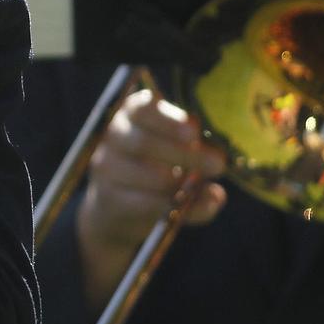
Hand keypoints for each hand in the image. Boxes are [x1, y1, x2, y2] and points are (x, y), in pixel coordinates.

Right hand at [75, 89, 227, 310]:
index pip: (142, 107)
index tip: (195, 128)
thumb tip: (217, 193)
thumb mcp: (179, 165)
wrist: (113, 216)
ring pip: (139, 175)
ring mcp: (106, 172)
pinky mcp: (109, 203)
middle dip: (181, 154)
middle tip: (216, 164)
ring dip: (175, 183)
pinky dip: (168, 209)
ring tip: (203, 189)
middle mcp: (111, 141)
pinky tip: (189, 210)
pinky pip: (140, 207)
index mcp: (130, 118)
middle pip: (139, 141)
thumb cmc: (156, 176)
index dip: (168, 116)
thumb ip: (199, 171)